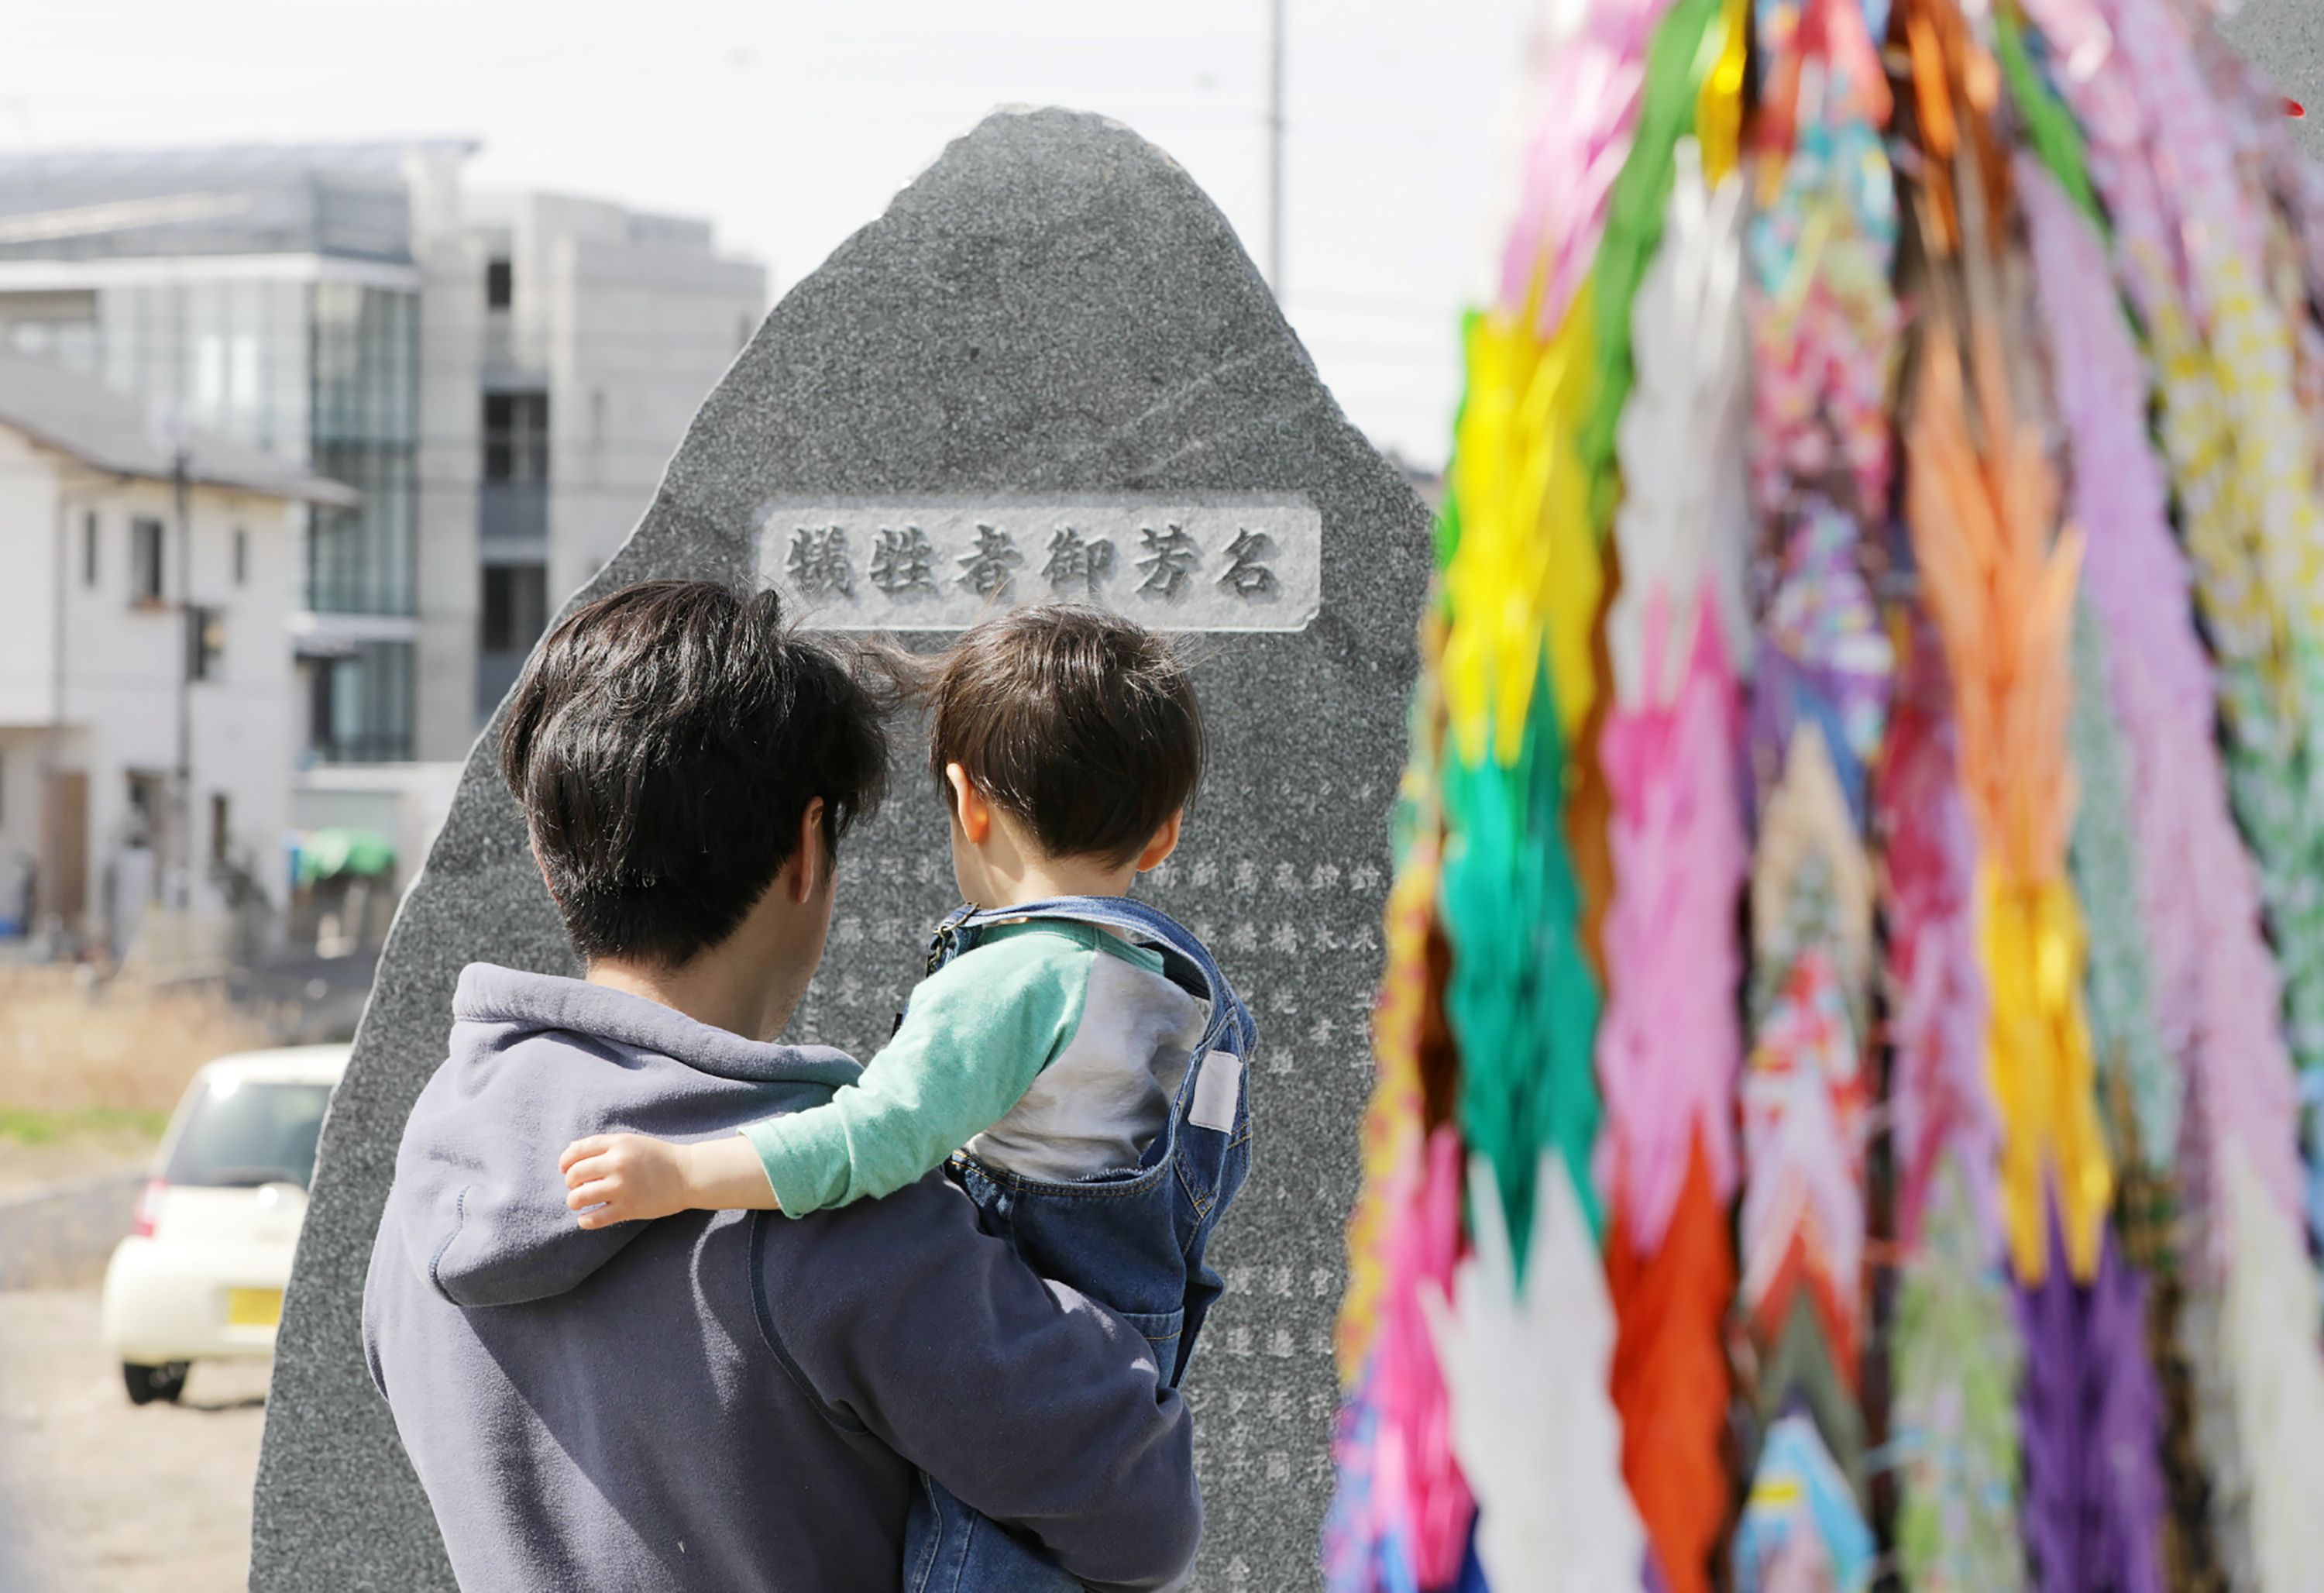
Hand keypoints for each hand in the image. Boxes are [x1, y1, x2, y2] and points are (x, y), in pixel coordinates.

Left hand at [560, 1133, 693, 1228]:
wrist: (688, 1175)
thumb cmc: (658, 1158)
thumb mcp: (631, 1142)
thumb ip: (602, 1145)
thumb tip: (570, 1150)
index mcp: (618, 1144)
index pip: (576, 1152)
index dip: (565, 1162)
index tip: (565, 1170)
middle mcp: (617, 1164)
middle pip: (575, 1175)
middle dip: (571, 1183)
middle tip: (578, 1187)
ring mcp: (622, 1187)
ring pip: (579, 1197)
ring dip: (574, 1202)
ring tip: (580, 1203)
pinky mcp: (628, 1208)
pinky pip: (595, 1219)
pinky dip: (585, 1220)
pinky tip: (586, 1218)